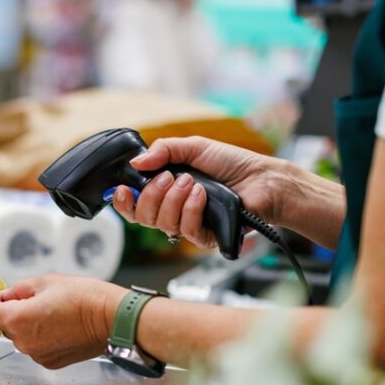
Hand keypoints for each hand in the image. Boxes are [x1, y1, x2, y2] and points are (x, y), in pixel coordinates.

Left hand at [0, 274, 126, 369]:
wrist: (111, 319)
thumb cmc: (83, 297)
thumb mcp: (46, 281)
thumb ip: (18, 290)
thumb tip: (5, 296)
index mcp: (18, 319)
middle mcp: (23, 342)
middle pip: (4, 325)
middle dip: (13, 310)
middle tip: (34, 298)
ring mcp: (37, 355)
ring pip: (21, 336)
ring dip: (28, 324)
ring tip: (53, 312)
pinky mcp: (50, 362)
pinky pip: (36, 347)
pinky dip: (41, 336)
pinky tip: (60, 326)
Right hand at [112, 136, 288, 248]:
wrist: (263, 179)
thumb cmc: (232, 163)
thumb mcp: (193, 147)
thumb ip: (162, 150)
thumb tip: (135, 162)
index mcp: (165, 191)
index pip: (133, 205)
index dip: (123, 202)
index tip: (122, 190)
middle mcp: (173, 210)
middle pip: (142, 217)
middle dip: (151, 195)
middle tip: (169, 178)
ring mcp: (188, 225)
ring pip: (162, 224)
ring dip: (174, 200)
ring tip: (192, 182)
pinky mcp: (205, 237)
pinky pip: (185, 230)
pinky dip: (191, 209)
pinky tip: (202, 195)